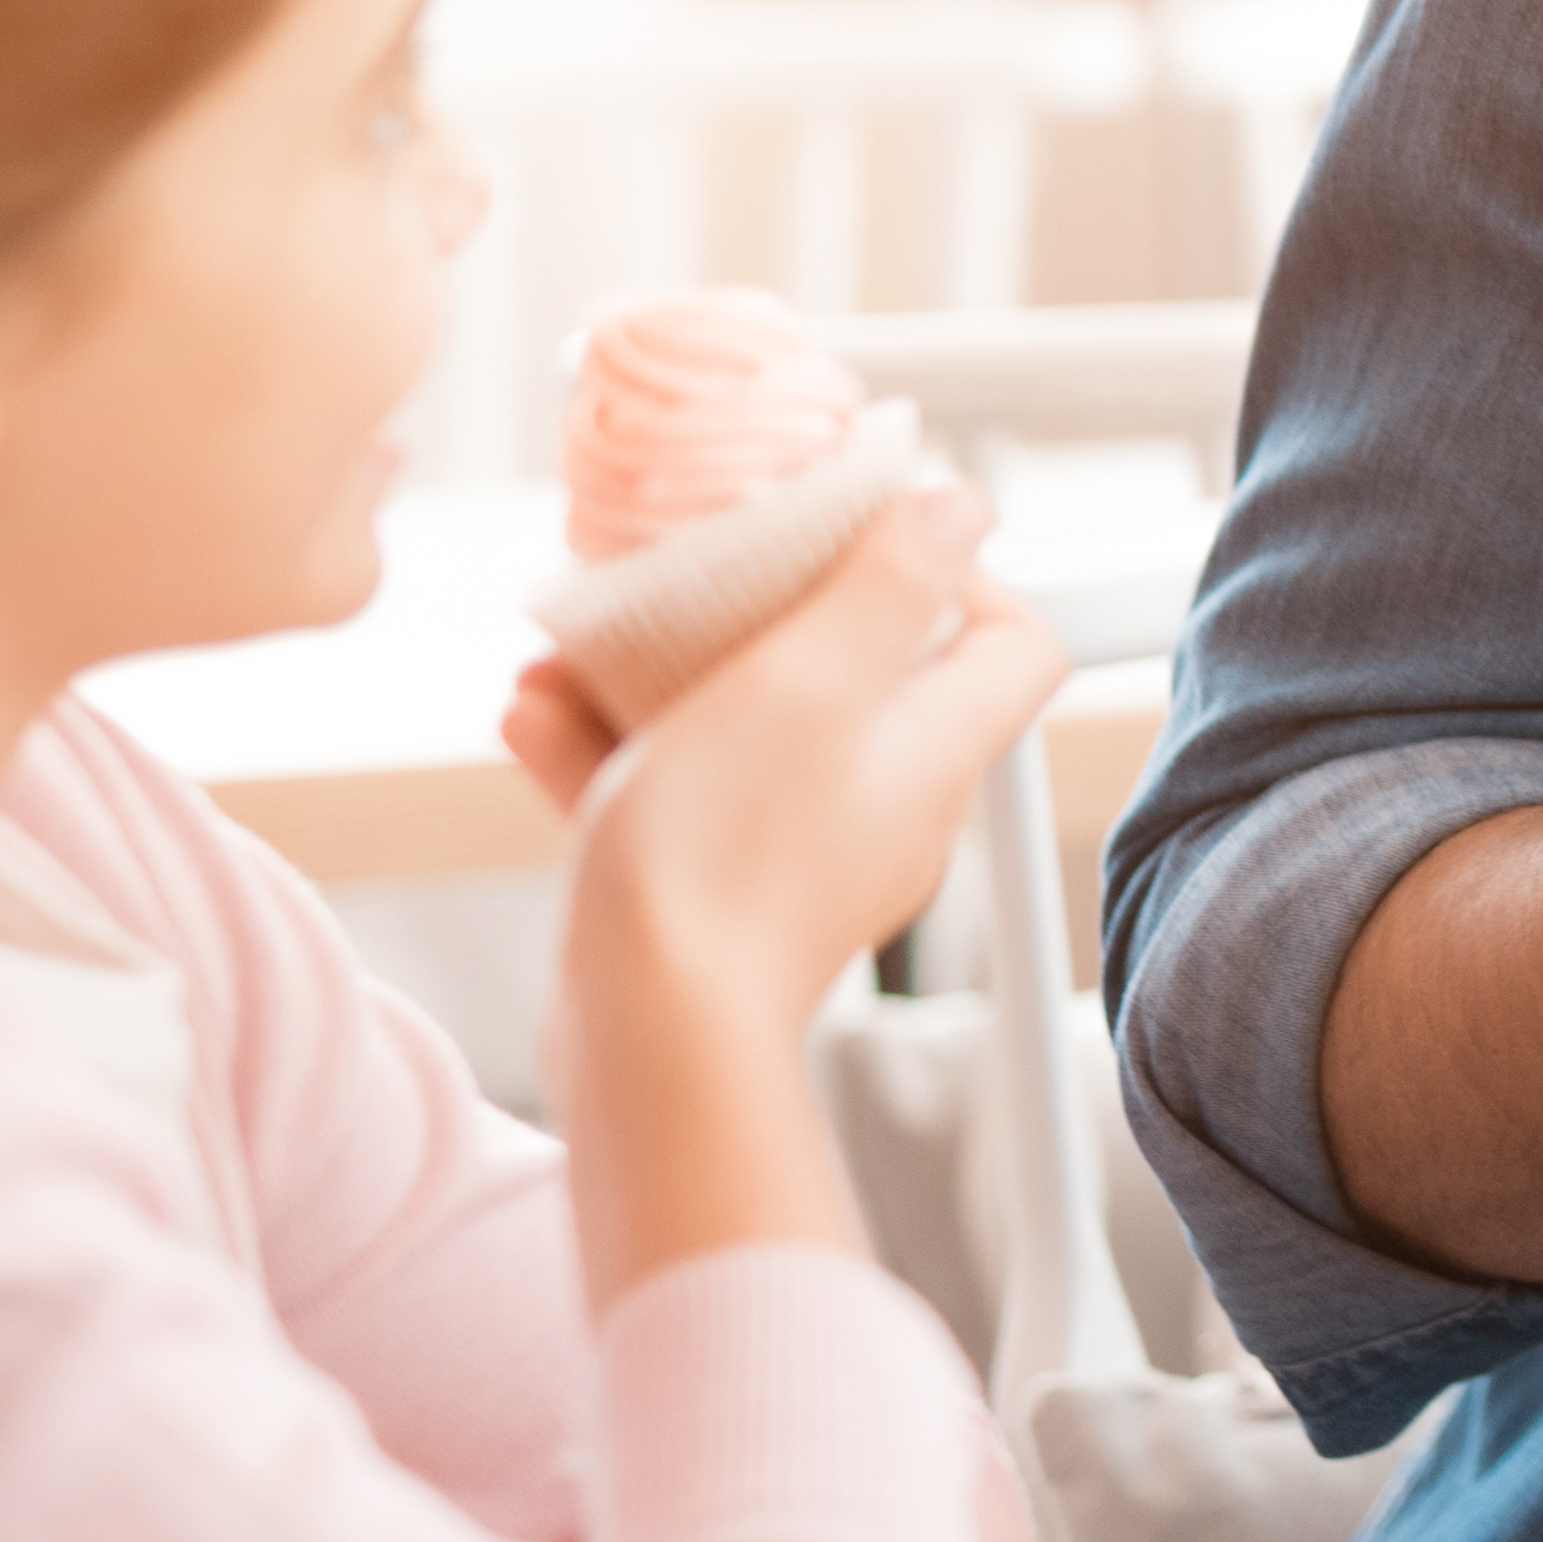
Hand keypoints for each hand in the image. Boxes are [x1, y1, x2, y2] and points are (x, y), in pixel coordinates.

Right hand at [548, 483, 1067, 1020]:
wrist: (645, 1037)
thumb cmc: (730, 851)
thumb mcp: (813, 676)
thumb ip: (891, 583)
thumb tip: (963, 504)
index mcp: (933, 748)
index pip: (1012, 644)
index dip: (966, 575)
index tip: (870, 539)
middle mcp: (885, 804)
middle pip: (856, 676)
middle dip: (756, 614)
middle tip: (681, 579)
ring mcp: (799, 857)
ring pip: (739, 732)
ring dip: (651, 680)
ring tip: (566, 649)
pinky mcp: (714, 900)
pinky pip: (671, 799)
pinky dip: (607, 752)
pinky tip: (529, 712)